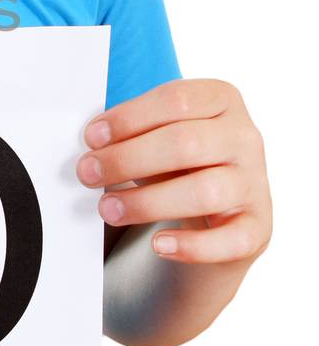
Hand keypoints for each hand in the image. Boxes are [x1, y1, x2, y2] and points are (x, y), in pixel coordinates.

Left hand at [76, 78, 272, 265]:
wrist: (216, 215)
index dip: (130, 118)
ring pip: (205, 191)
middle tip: (87, 173)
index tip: (92, 138)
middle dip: (127, 158)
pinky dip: (192, 245)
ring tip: (108, 209)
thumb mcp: (158, 138)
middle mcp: (245, 138)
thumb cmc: (178, 166)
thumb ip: (131, 134)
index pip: (177, 100)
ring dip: (147, 202)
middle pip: (186, 143)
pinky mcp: (257, 228)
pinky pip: (229, 240)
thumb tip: (92, 147)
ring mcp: (255, 184)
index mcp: (222, 101)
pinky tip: (158, 244)